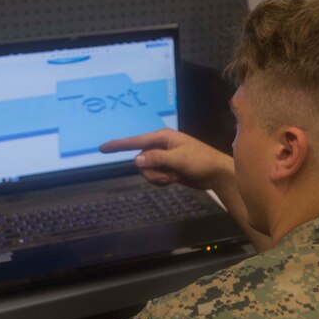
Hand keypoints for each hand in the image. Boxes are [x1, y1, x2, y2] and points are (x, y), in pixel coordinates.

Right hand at [100, 128, 232, 191]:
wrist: (216, 174)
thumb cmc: (201, 161)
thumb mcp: (178, 159)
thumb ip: (156, 158)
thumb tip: (136, 160)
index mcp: (162, 137)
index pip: (135, 141)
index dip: (118, 145)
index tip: (102, 148)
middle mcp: (160, 146)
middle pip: (140, 161)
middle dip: (152, 171)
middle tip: (170, 172)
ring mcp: (163, 159)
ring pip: (146, 172)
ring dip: (159, 177)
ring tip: (175, 175)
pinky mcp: (166, 170)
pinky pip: (154, 177)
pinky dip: (163, 181)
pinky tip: (175, 179)